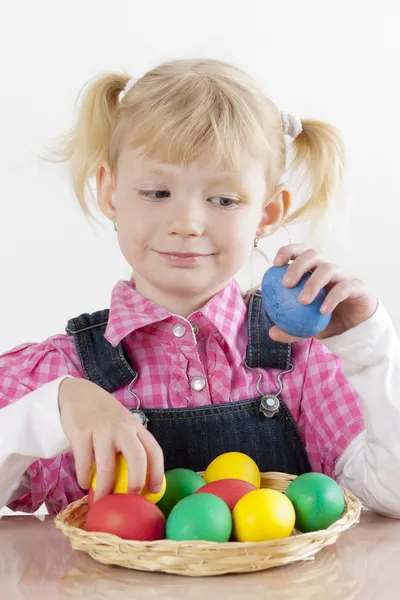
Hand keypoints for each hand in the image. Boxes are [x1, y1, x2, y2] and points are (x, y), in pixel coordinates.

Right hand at [58, 378, 163, 501]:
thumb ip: (131, 445)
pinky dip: (84, 477)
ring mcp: (102, 429)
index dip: (157, 472)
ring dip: (105, 487)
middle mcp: (122, 428)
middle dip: (137, 480)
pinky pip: (85, 461)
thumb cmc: (105, 418)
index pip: (154, 450)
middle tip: (131, 497)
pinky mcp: (81, 432)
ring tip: (101, 499)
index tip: (155, 491)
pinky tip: (84, 483)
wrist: (79, 394)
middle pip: (137, 457)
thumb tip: (138, 482)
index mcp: (136, 427)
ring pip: (107, 465)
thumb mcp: (123, 426)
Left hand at [269, 244, 377, 342]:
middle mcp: (327, 269)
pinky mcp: (358, 287)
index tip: (275, 264)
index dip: (288, 252)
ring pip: (328, 269)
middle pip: (313, 255)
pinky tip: (322, 311)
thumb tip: (272, 333)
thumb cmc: (325, 322)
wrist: (354, 330)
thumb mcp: (305, 327)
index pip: (300, 252)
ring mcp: (344, 276)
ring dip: (313, 283)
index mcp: (312, 271)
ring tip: (302, 301)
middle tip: (286, 284)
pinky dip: (332, 298)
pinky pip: (345, 287)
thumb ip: (290, 329)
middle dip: (298, 265)